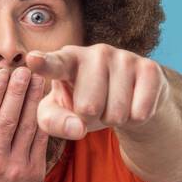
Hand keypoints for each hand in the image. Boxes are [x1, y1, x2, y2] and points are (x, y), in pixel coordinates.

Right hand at [0, 64, 48, 181]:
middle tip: (24, 70)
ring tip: (39, 79)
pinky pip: (40, 142)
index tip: (1, 73)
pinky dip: (44, 120)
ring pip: (27, 128)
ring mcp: (16, 168)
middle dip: (17, 92)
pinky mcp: (34, 173)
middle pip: (8, 120)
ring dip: (34, 101)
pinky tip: (46, 102)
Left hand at [26, 44, 167, 139]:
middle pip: (88, 107)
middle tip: (93, 108)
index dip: (43, 63)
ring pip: (116, 112)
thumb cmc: (82, 104)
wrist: (127, 98)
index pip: (54, 64)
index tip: (32, 60)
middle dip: (90, 119)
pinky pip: (140, 111)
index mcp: (67, 60)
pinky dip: (136, 118)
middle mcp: (95, 52)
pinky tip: (133, 104)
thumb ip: (54, 122)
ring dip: (113, 119)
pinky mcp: (149, 68)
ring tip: (112, 105)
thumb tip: (78, 128)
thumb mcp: (59, 115)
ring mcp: (124, 57)